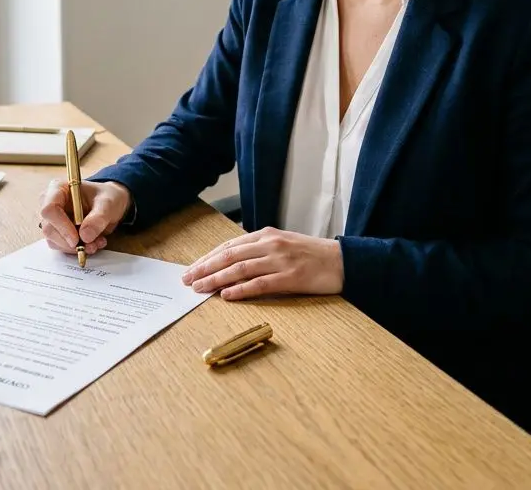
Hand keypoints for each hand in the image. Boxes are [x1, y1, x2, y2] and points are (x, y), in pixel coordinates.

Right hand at [38, 179, 131, 256]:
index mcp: (58, 188)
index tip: (77, 239)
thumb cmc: (106, 197)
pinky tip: (92, 243)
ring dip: (75, 248)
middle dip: (69, 242)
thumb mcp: (108, 203)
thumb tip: (85, 236)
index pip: (49, 209)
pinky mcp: (57, 232)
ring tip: (96, 242)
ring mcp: (53, 220)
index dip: (61, 226)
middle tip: (90, 245)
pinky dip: (77, 249)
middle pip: (49, 229)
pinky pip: (61, 247)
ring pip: (54, 241)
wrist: (109, 205)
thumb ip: (98, 218)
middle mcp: (50, 203)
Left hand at [181, 226, 343, 299]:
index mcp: (267, 235)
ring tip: (200, 287)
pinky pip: (260, 284)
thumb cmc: (312, 255)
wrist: (343, 260)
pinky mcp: (291, 277)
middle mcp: (270, 245)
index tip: (192, 268)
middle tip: (187, 279)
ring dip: (216, 279)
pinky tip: (226, 295)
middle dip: (205, 267)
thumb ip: (259, 251)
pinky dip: (241, 289)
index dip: (208, 258)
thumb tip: (232, 262)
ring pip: (240, 269)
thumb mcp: (283, 245)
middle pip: (229, 256)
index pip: (229, 246)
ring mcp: (280, 260)